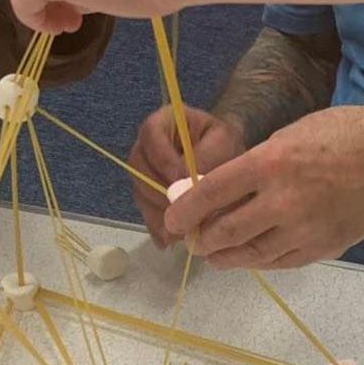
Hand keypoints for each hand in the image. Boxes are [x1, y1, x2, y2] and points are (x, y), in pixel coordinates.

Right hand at [129, 105, 246, 247]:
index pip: (150, 134)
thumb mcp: (223, 141)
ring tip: (177, 232)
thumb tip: (186, 184)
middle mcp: (145, 147)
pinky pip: (145, 211)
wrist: (225, 158)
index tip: (181, 180)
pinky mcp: (148, 196)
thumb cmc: (224, 143)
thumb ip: (206, 157)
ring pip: (140, 193)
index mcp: (161, 123)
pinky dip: (156, 227)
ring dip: (156, 214)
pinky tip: (169, 241)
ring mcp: (144, 173)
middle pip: (138, 168)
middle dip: (157, 192)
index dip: (162, 158)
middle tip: (178, 212)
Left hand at [163, 106, 363, 269]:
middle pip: (225, 231)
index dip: (184, 210)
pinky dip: (259, 260)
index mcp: (269, 164)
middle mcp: (282, 201)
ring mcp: (304, 230)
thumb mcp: (289, 135)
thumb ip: (255, 165)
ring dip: (225, 256)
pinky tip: (249, 255)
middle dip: (202, 238)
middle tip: (193, 238)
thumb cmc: (341, 135)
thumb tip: (220, 189)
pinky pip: (279, 262)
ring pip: (250, 254)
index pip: (211, 193)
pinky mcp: (322, 249)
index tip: (172, 219)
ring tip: (215, 253)